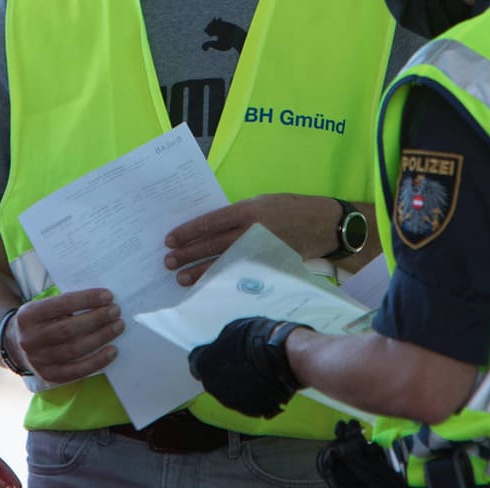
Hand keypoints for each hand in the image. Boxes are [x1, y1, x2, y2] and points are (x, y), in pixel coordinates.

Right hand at [10, 288, 122, 383]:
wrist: (14, 347)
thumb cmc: (38, 322)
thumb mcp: (41, 307)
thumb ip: (64, 305)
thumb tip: (100, 302)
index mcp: (29, 316)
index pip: (61, 305)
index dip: (86, 299)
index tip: (107, 295)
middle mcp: (31, 339)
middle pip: (69, 329)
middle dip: (96, 319)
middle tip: (116, 311)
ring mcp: (38, 360)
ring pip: (75, 349)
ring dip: (101, 337)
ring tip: (118, 327)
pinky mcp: (49, 376)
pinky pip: (77, 371)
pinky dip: (97, 361)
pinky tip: (112, 351)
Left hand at [165, 194, 337, 283]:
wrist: (321, 223)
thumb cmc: (287, 209)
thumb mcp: (260, 203)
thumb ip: (236, 216)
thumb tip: (208, 230)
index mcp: (247, 210)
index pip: (209, 222)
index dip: (187, 232)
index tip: (170, 239)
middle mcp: (251, 230)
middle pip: (212, 244)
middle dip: (188, 254)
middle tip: (169, 262)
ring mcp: (260, 250)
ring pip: (223, 262)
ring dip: (200, 271)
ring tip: (181, 278)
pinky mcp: (268, 266)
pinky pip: (239, 274)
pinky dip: (222, 280)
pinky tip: (209, 286)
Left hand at [187, 317, 307, 418]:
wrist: (284, 356)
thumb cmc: (259, 339)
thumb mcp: (233, 330)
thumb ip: (221, 344)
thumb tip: (221, 348)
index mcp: (205, 365)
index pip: (196, 364)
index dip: (207, 358)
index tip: (215, 356)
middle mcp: (214, 387)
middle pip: (213, 380)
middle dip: (223, 372)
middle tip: (239, 361)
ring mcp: (232, 401)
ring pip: (229, 392)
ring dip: (237, 384)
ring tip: (255, 370)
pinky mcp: (250, 410)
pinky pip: (246, 401)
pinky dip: (252, 394)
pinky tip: (263, 381)